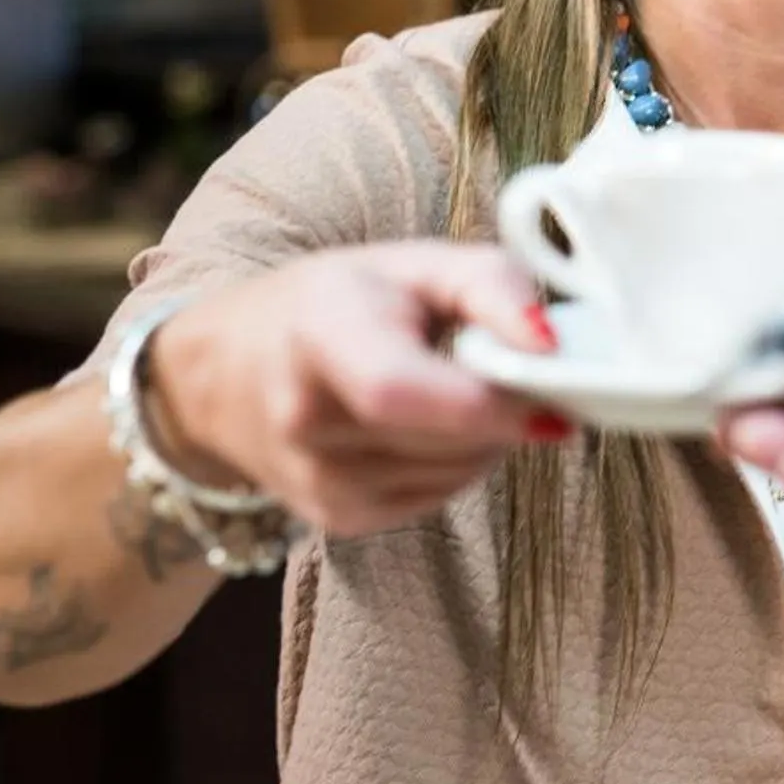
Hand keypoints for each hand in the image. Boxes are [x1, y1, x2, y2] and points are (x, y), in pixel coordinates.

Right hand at [149, 242, 564, 537]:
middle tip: (522, 372)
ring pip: (456, 473)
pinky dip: (459, 463)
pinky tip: (433, 425)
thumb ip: (492, 287)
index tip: (554, 385)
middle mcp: (306, 419)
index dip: (489, 401)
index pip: (400, 391)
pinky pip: (438, 496)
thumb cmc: (336, 302)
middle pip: (448, 438)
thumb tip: (552, 345)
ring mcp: (317, 481)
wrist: (229, 367)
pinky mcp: (337, 519)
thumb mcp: (413, 264)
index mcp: (321, 337)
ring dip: (489, 437)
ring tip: (463, 388)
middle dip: (508, 410)